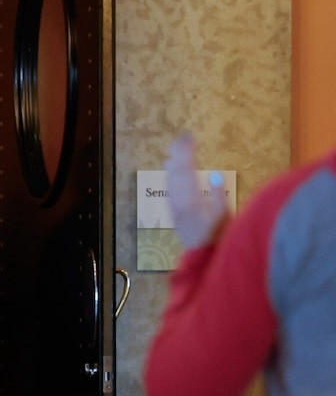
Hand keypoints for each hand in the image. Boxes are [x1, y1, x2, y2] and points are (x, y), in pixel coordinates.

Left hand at [165, 134, 228, 248]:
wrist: (203, 258)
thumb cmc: (219, 237)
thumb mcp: (224, 217)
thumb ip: (219, 196)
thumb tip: (214, 175)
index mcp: (191, 201)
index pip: (186, 171)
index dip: (186, 153)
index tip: (189, 137)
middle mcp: (179, 203)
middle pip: (176, 173)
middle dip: (179, 154)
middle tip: (182, 138)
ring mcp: (175, 208)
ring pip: (171, 181)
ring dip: (173, 164)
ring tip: (174, 150)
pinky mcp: (175, 213)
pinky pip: (170, 189)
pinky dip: (171, 176)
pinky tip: (170, 169)